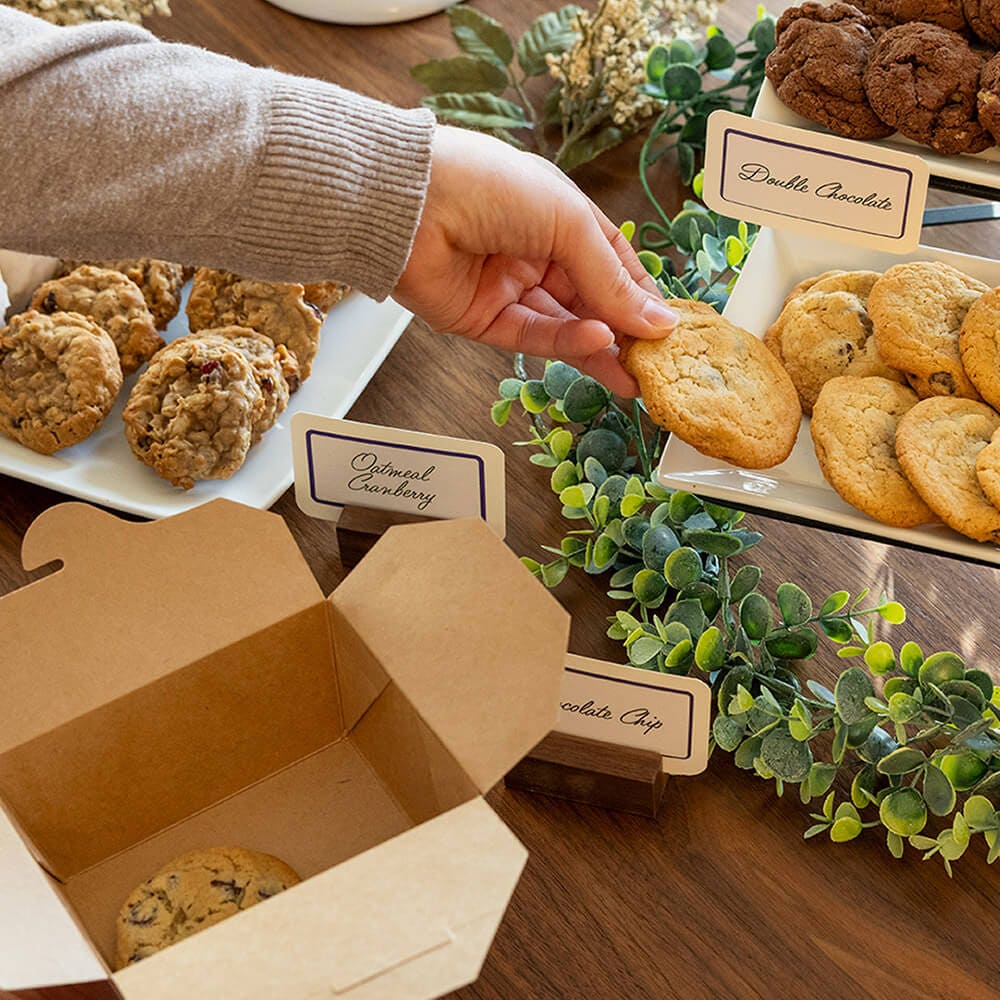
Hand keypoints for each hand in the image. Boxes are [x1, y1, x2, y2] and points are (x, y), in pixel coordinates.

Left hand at [392, 126, 678, 396]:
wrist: (410, 202)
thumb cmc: (490, 186)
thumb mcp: (568, 223)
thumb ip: (611, 279)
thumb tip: (658, 320)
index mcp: (558, 216)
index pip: (611, 262)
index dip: (639, 293)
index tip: (668, 325)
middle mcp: (535, 253)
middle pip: (589, 300)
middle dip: (623, 330)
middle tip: (656, 362)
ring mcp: (509, 288)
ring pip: (564, 326)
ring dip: (600, 349)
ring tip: (635, 375)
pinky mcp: (483, 320)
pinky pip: (532, 336)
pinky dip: (564, 343)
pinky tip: (597, 345)